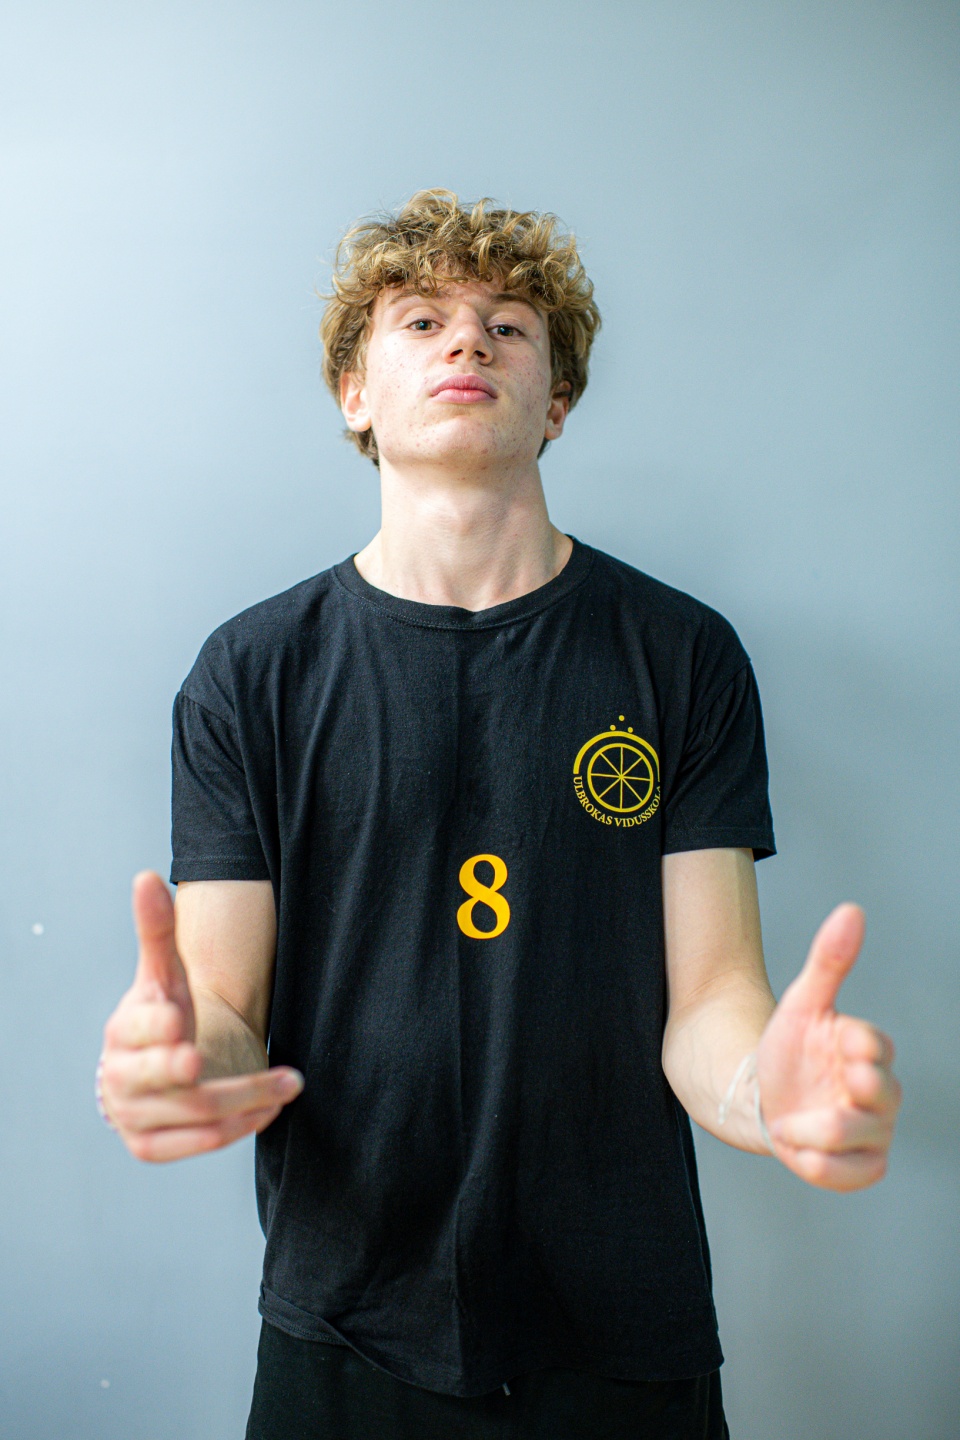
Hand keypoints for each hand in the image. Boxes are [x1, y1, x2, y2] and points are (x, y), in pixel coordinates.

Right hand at [99, 871, 302, 1161]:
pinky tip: (270, 1109)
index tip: (179, 1020)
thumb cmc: (164, 1014)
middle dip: (187, 1071)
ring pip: (194, 1112)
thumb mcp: (165, 974)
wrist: (157, 1069)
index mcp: (122, 1031)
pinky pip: (200, 1142)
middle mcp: (120, 1077)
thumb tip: (146, 876)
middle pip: (159, 1078)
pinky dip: (238, 1128)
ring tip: (290, 1081)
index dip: (155, 1027)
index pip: (136, 1029)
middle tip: (208, 1059)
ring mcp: (135, 1116)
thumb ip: (158, 929)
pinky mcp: (152, 1147)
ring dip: (246, 1096)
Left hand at [756, 904, 900, 1190]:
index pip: (879, 1047)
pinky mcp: (859, 1165)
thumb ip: (829, 960)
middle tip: (841, 1083)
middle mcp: (877, 1092)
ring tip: (789, 1123)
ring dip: (827, 1132)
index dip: (865, 1044)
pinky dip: (827, 1167)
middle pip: (883, 1096)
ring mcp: (871, 1131)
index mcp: (867, 1050)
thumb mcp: (802, 1003)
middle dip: (861, 1091)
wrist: (763, 1095)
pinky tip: (797, 1150)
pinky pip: (857, 1175)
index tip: (844, 1038)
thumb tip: (851, 910)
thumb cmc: (790, 1047)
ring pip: (868, 1138)